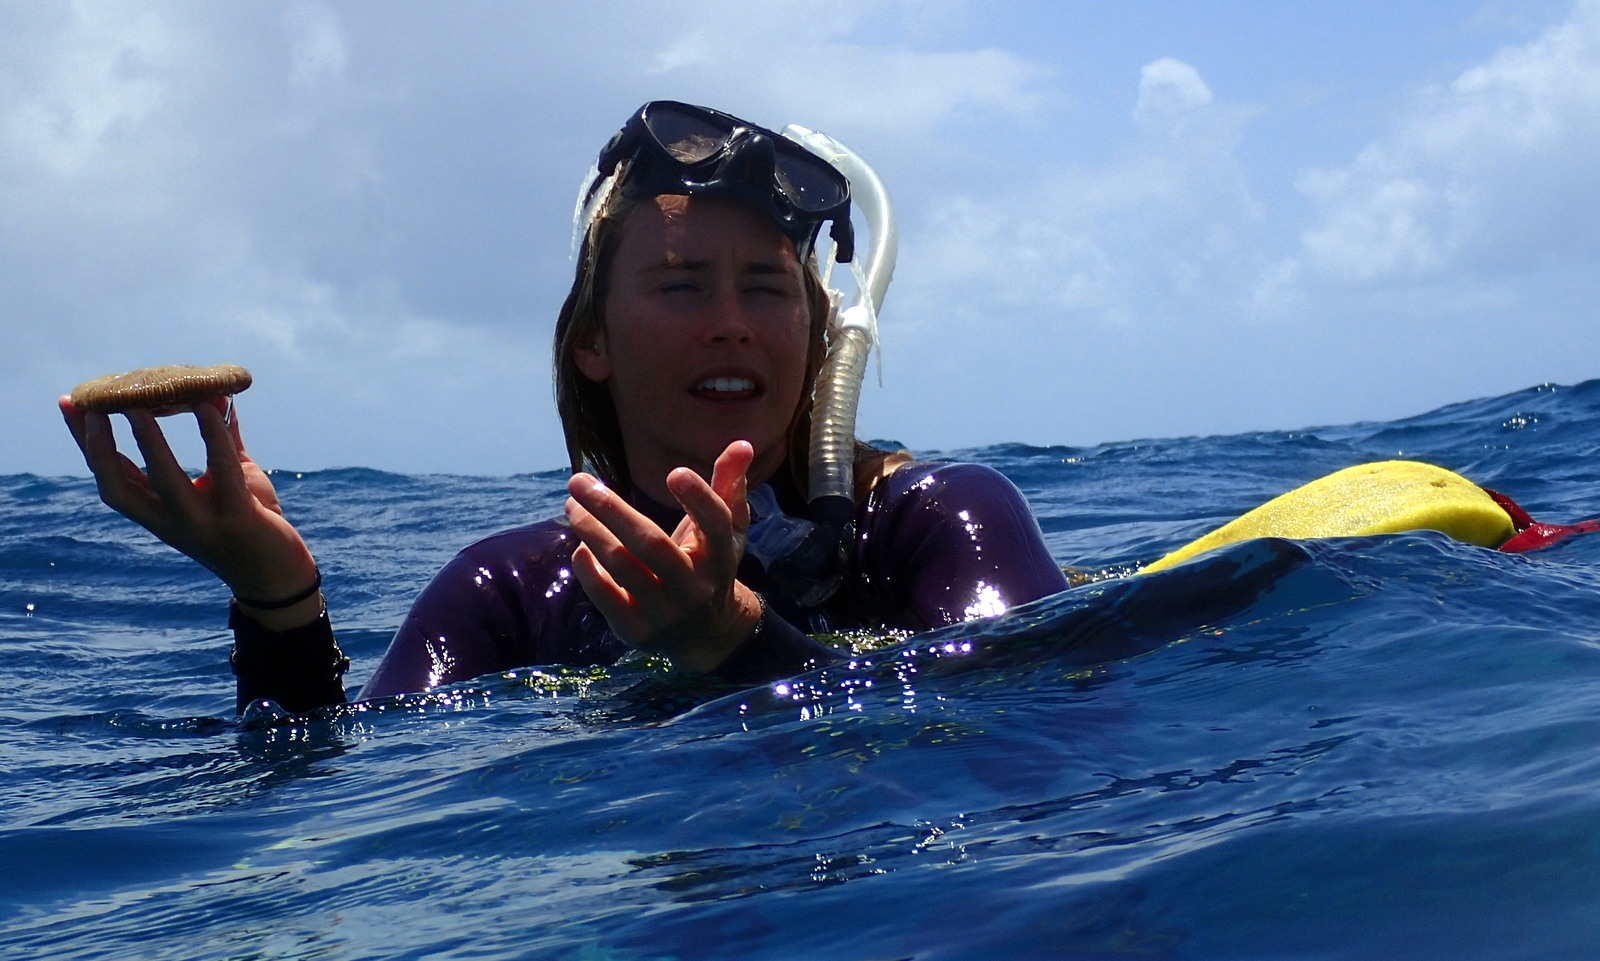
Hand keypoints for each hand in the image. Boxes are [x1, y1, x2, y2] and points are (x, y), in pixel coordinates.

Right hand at [59, 395, 321, 626]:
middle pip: (117, 486)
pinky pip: (222, 471)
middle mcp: (170, 522)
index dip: (86, 442)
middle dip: (97, 446)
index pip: (110, 477)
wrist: (280, 577)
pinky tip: (209, 407)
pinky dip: (213, 437)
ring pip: (163, 481)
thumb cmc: (255, 524)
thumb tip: (217, 394)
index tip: (68, 404)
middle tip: (91, 405)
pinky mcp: (237, 517)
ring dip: (148, 444)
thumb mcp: (232, 478)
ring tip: (138, 407)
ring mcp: (201, 522)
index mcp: (158, 513)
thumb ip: (222, 441)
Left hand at [565, 440, 762, 672]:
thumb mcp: (726, 530)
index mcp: (720, 556)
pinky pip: (606, 598)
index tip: (674, 473)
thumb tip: (741, 443)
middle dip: (611, 509)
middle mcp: (694, 586)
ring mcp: (665, 611)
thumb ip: (730, 485)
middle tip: (579, 480)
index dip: (699, 499)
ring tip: (571, 505)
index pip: (715, 525)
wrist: (706, 634)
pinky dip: (589, 571)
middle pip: (651, 544)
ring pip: (622, 566)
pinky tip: (578, 546)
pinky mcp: (637, 630)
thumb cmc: (710, 565)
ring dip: (591, 532)